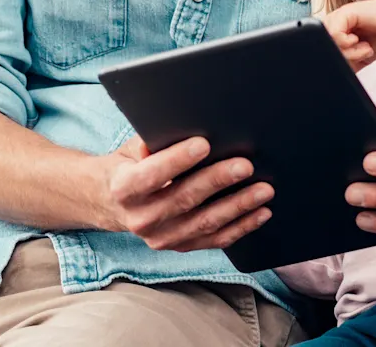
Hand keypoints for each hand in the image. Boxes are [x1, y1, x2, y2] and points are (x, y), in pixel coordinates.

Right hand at [100, 137, 274, 251]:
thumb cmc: (128, 167)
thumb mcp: (130, 150)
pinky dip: (241, 226)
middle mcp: (141, 219)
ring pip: (205, 222)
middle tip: (246, 166)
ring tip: (264, 190)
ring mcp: (161, 238)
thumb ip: (152, 143)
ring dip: (238, 206)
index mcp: (125, 189)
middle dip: (218, 181)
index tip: (204, 144)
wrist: (112, 204)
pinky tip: (261, 213)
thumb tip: (184, 127)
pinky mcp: (180, 247)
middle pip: (184, 199)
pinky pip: (215, 240)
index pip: (151, 175)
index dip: (177, 160)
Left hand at [323, 0, 375, 69]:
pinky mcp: (344, 13)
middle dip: (342, 57)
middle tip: (359, 55)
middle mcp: (334, 22)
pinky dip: (348, 43)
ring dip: (347, 51)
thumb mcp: (359, 57)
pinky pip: (335, 34)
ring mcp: (338, 16)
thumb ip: (346, 63)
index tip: (353, 61)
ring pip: (327, 41)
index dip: (334, 58)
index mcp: (335, 31)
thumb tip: (334, 75)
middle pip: (323, 46)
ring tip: (363, 48)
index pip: (321, 48)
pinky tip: (359, 40)